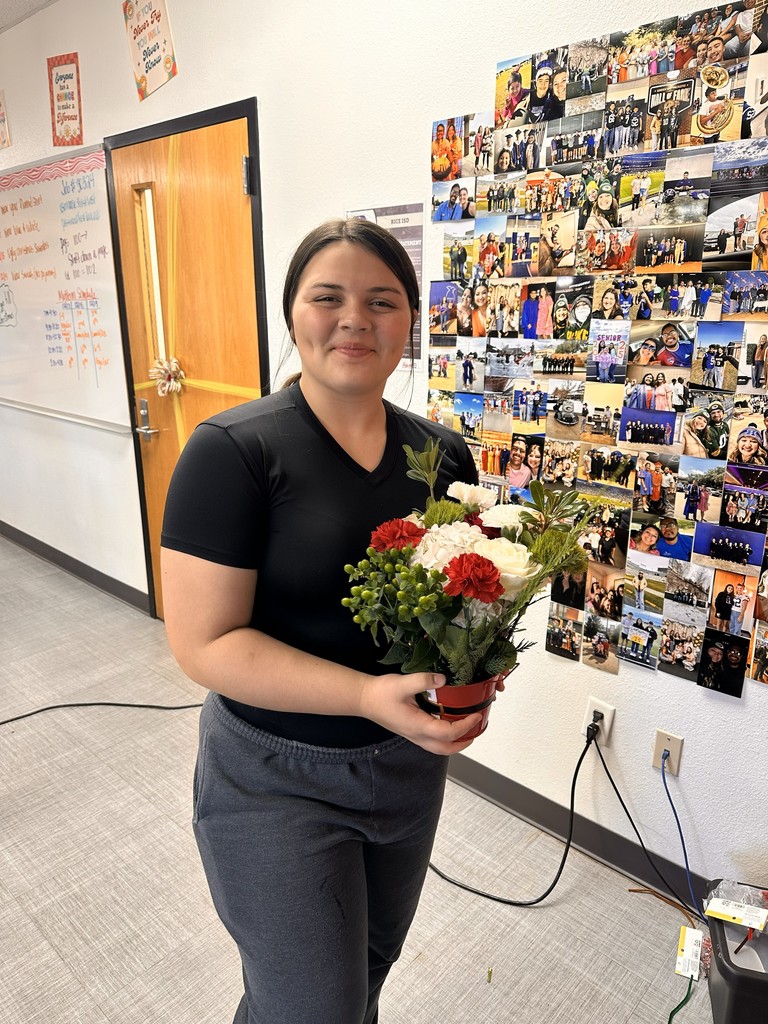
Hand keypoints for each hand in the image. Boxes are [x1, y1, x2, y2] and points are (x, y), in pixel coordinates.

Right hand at [358, 672, 482, 754]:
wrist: (364, 699)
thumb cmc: (381, 693)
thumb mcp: (402, 683)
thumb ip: (423, 680)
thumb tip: (443, 680)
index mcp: (418, 726)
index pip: (448, 733)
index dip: (465, 726)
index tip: (476, 715)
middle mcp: (417, 735)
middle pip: (445, 749)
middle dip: (463, 743)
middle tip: (476, 729)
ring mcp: (413, 735)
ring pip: (438, 748)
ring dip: (454, 742)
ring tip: (466, 729)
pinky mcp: (411, 731)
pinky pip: (432, 741)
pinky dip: (445, 737)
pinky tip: (448, 723)